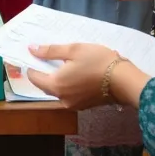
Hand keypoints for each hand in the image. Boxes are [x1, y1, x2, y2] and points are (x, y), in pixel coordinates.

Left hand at [26, 44, 148, 109]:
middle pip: (45, 86)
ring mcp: (73, 104)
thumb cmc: (97, 61)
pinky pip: (69, 94)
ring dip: (56, 79)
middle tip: (46, 57)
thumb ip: (50, 51)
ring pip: (58, 90)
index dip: (31, 66)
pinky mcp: (84, 106)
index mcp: (56, 85)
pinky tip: (74, 74)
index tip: (32, 56)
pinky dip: (67, 85)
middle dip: (43, 73)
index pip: (34, 78)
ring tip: (62, 64)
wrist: (123, 80)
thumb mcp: (73, 50)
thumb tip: (31, 49)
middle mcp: (62, 98)